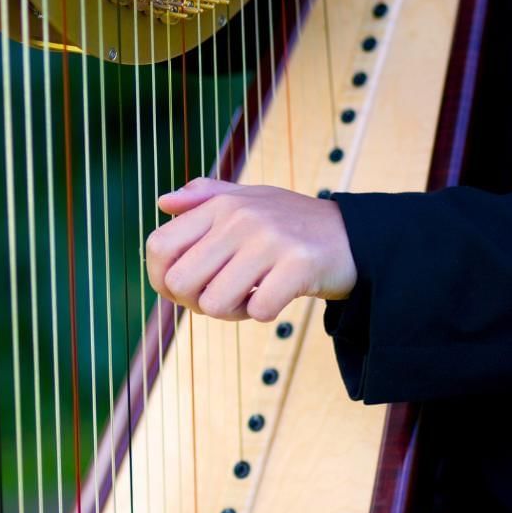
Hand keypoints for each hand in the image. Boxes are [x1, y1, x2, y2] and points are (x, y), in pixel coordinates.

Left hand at [145, 177, 356, 321]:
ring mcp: (270, 240)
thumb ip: (203, 198)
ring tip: (251, 296)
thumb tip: (163, 202)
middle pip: (179, 283)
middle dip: (196, 303)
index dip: (161, 279)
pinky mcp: (298, 264)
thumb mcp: (248, 199)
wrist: (353, 236)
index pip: (157, 247)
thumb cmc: (290, 224)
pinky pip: (259, 310)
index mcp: (219, 204)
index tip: (185, 290)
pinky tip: (276, 297)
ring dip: (232, 312)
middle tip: (223, 297)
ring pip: (214, 303)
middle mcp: (240, 218)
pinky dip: (264, 313)